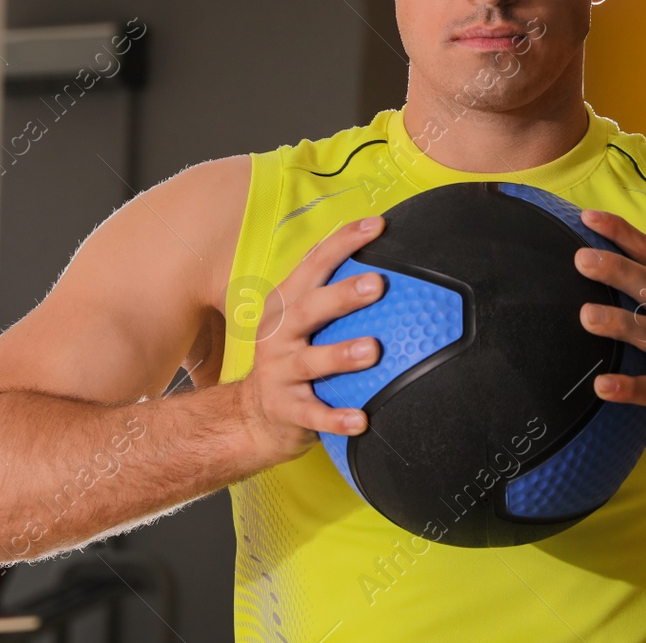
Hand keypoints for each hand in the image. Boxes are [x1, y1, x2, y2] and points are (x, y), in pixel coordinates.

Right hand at [233, 216, 385, 467]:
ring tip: (372, 349)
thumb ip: (333, 292)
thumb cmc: (293, 356)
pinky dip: (336, 418)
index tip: (378, 225)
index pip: (314, 264)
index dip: (343, 242)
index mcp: (285, 304)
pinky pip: (314, 416)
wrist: (253, 415)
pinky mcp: (285, 410)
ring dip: (341, 355)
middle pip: (309, 309)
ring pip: (311, 362)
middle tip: (378, 283)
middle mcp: (278, 333)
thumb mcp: (301, 319)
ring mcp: (279, 372)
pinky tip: (362, 421)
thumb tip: (391, 257)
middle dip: (342, 295)